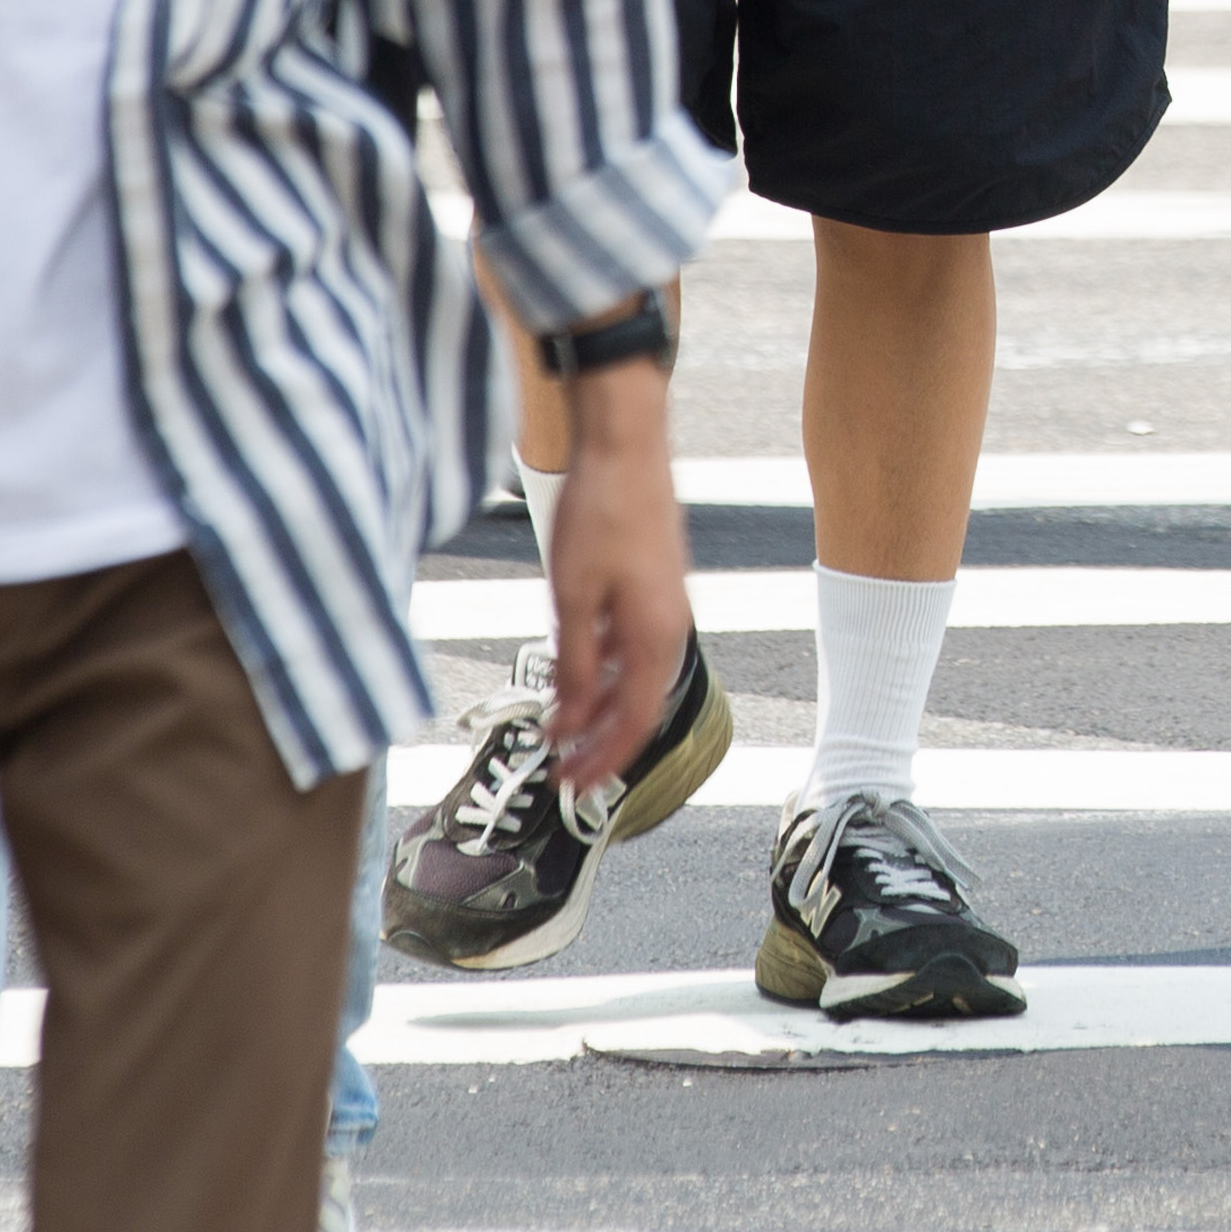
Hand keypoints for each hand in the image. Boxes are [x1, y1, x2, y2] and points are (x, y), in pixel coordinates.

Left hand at [539, 358, 693, 800]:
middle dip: (599, 744)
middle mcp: (670, 627)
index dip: (603, 762)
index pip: (633, 723)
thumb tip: (568, 719)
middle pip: (637, 706)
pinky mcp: (652, 585)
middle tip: (562, 771)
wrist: (625, 444)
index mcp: (657, 637)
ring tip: (560, 729)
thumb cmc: (601, 511)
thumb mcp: (573, 597)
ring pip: (632, 678)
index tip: (572, 787)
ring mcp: (663, 605)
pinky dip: (602, 672)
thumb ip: (573, 664)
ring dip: (597, 708)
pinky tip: (575, 674)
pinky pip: (631, 647)